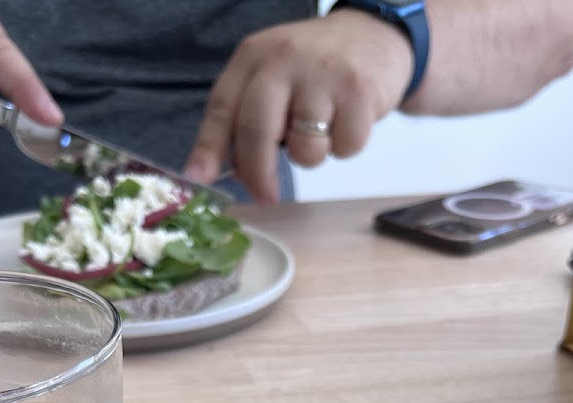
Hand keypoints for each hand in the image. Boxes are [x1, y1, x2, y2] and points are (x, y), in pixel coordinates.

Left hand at [184, 10, 412, 203]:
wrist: (373, 34)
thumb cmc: (315, 68)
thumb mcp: (273, 77)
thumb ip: (249, 118)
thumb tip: (236, 172)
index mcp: (254, 57)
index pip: (222, 106)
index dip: (208, 148)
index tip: (199, 179)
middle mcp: (284, 60)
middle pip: (257, 129)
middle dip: (258, 173)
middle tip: (265, 196)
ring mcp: (322, 75)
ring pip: (305, 148)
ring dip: (311, 156)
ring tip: (321, 131)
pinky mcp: (358, 92)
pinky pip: (344, 147)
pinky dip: (345, 147)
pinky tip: (346, 122)